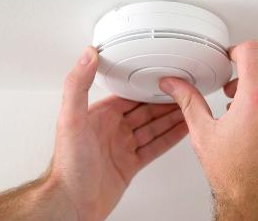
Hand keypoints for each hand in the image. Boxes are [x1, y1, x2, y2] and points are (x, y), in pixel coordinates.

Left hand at [50, 47, 187, 220]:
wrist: (73, 202)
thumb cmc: (69, 165)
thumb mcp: (71, 118)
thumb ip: (78, 85)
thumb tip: (87, 55)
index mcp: (100, 116)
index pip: (129, 95)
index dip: (147, 87)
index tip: (162, 78)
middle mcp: (112, 130)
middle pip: (145, 111)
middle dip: (164, 102)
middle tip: (184, 92)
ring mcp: (122, 147)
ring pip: (153, 128)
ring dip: (171, 118)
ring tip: (189, 108)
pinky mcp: (130, 164)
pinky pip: (155, 147)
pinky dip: (170, 138)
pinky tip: (181, 130)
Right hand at [160, 41, 257, 220]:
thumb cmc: (234, 176)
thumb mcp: (204, 133)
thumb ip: (189, 101)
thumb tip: (174, 85)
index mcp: (254, 101)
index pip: (252, 52)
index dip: (238, 50)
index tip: (232, 57)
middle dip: (245, 83)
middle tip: (232, 101)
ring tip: (247, 123)